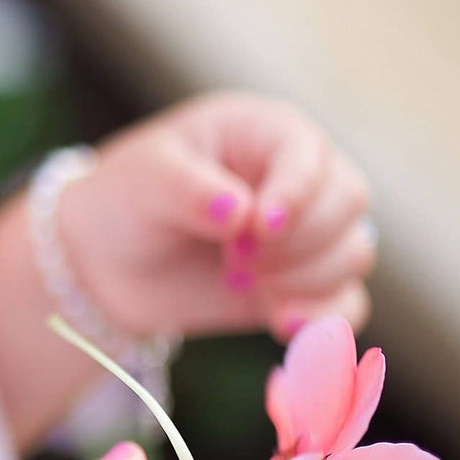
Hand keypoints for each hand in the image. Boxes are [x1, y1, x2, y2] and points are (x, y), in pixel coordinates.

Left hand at [57, 90, 376, 344]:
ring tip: (236, 279)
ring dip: (301, 279)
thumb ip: (188, 189)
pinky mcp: (299, 285)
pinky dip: (323, 319)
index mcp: (267, 133)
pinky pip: (345, 303)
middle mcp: (300, 178)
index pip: (310, 156)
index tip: (258, 228)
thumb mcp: (144, 180)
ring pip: (352, 253)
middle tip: (233, 259)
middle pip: (348, 203)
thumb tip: (240, 212)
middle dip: (295, 241)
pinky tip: (281, 326)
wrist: (106, 262)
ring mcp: (306, 233)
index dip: (294, 195)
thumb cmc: (128, 200)